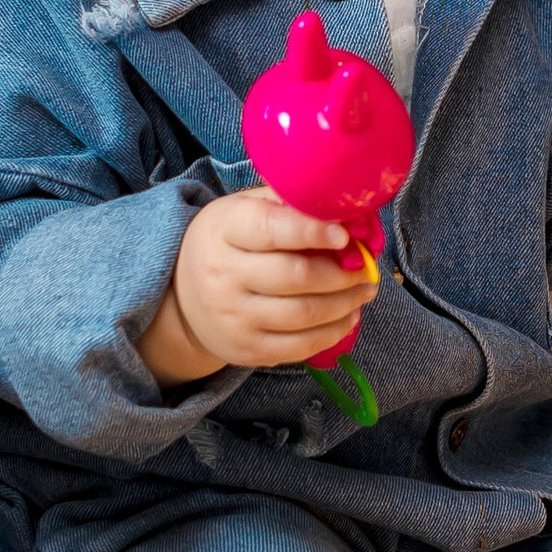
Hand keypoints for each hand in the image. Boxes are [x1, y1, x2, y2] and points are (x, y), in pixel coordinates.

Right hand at [142, 186, 379, 379]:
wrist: (183, 297)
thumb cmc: (228, 242)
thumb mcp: (242, 209)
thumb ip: (285, 202)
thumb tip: (341, 204)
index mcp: (225, 231)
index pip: (270, 230)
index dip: (312, 231)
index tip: (345, 235)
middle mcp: (224, 275)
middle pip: (295, 277)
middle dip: (342, 273)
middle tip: (367, 267)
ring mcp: (234, 317)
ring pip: (304, 314)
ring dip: (345, 303)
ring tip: (365, 290)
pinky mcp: (246, 350)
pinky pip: (299, 347)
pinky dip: (333, 333)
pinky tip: (349, 317)